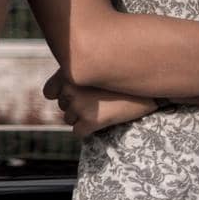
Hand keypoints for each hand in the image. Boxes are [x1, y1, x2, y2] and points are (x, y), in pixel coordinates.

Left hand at [43, 70, 158, 137]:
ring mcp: (79, 106)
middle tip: (98, 100)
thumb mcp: (96, 66)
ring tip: (103, 108)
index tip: (77, 94)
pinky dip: (87, 131)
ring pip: (69, 119)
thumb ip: (76, 73)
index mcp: (67, 73)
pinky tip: (102, 122)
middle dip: (77, 106)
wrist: (150, 89)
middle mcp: (70, 89)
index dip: (61, 94)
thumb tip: (57, 89)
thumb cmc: (124, 75)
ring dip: (82, 117)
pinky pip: (78, 133)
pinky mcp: (90, 122)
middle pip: (63, 107)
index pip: (49, 92)